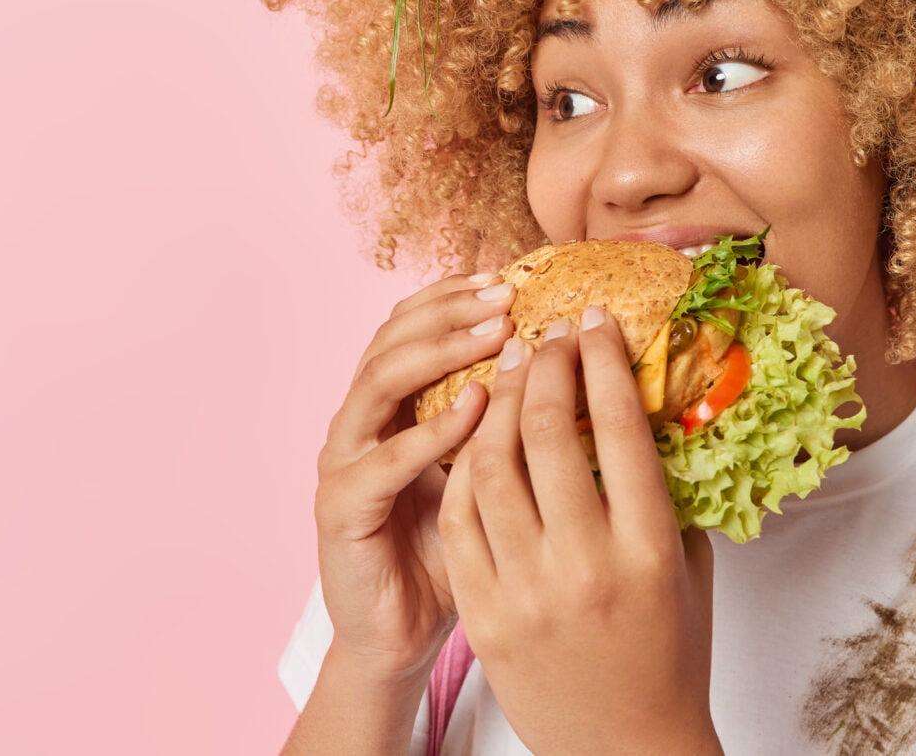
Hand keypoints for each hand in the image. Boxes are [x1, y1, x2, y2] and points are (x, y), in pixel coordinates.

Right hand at [311, 270, 511, 681]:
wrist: (401, 636)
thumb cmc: (453, 554)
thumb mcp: (487, 473)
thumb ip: (505, 422)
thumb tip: (575, 365)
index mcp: (391, 407)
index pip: (411, 327)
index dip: (454, 297)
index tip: (512, 278)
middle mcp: (359, 423)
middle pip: (389, 340)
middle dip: (449, 311)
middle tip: (506, 296)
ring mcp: (343, 462)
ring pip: (378, 384)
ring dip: (437, 353)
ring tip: (494, 337)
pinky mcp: (340, 508)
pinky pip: (383, 461)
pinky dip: (428, 431)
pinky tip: (474, 410)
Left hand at [439, 305, 720, 754]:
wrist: (624, 745)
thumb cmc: (668, 649)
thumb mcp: (685, 565)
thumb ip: (664, 487)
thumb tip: (640, 399)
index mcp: (648, 549)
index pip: (619, 426)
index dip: (602, 359)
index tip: (593, 320)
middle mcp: (584, 566)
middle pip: (549, 433)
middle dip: (544, 365)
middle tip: (545, 333)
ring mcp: (525, 591)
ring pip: (490, 466)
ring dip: (496, 404)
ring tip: (506, 371)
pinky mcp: (483, 614)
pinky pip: (460, 518)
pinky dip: (464, 465)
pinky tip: (476, 435)